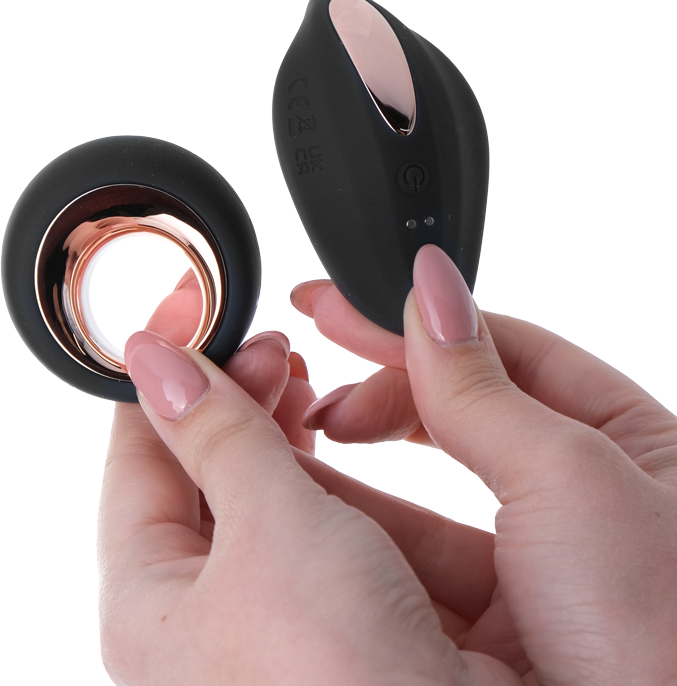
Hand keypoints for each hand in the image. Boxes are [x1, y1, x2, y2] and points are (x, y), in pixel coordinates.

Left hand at [97, 322, 520, 681]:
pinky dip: (309, 466)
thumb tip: (153, 361)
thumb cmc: (347, 678)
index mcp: (149, 600)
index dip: (163, 372)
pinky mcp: (323, 607)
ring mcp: (261, 610)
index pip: (134, 454)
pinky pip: (297, 518)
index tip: (187, 306)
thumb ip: (218, 435)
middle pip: (191, 469)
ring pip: (248, 489)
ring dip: (268, 423)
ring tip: (296, 371)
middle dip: (225, 392)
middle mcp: (195, 612)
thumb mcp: (270, 527)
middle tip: (264, 339)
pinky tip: (326, 431)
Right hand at [294, 245, 676, 683]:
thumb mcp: (570, 480)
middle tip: (309, 363)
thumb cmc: (666, 644)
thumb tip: (431, 292)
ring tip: (297, 420)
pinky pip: (413, 552)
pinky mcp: (492, 624)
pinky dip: (359, 519)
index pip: (506, 351)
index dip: (418, 325)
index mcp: (632, 443)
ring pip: (427, 483)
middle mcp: (586, 499)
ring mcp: (537, 563)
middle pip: (461, 410)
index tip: (342, 307)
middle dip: (380, 382)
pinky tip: (314, 489)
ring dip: (359, 450)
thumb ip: (483, 389)